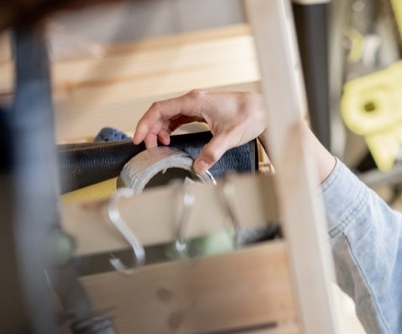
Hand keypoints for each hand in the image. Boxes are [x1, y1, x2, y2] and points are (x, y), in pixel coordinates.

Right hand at [133, 90, 266, 172]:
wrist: (263, 110)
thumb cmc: (249, 117)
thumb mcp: (230, 137)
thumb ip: (213, 151)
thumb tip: (198, 166)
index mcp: (194, 101)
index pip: (160, 109)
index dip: (145, 124)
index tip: (138, 139)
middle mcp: (193, 99)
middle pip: (161, 112)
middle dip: (150, 130)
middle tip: (148, 148)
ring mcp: (197, 104)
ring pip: (169, 114)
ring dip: (160, 129)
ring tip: (159, 146)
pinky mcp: (202, 110)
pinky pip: (179, 117)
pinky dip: (170, 127)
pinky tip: (169, 138)